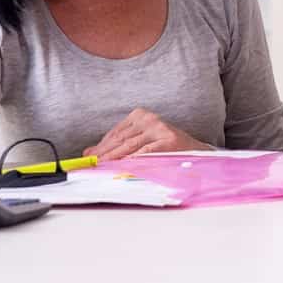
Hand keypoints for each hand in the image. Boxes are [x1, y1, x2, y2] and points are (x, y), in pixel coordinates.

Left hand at [83, 108, 214, 159]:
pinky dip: (132, 160)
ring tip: (101, 166)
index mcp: (140, 115)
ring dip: (113, 158)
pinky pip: (145, 152)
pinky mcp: (167, 141)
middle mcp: (149, 119)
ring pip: (130, 146)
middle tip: (90, 164)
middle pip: (120, 139)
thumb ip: (118, 144)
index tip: (88, 157)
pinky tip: (122, 166)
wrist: (194, 150)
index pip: (115, 132)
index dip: (100, 146)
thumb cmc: (165, 146)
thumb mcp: (141, 140)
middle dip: (103, 153)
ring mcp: (159, 128)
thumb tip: (90, 152)